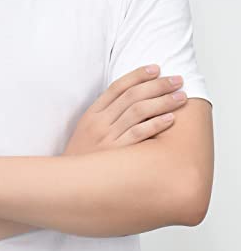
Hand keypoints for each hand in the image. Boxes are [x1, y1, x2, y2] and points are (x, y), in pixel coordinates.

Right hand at [63, 65, 186, 155]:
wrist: (69, 182)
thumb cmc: (82, 156)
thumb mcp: (86, 130)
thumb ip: (104, 115)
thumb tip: (131, 99)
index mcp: (92, 114)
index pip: (117, 87)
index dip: (138, 75)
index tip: (156, 68)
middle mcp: (99, 123)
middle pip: (132, 96)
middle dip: (157, 85)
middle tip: (177, 80)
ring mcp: (108, 138)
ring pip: (138, 111)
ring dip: (162, 102)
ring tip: (180, 97)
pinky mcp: (116, 154)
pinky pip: (138, 134)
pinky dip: (155, 125)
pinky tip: (170, 119)